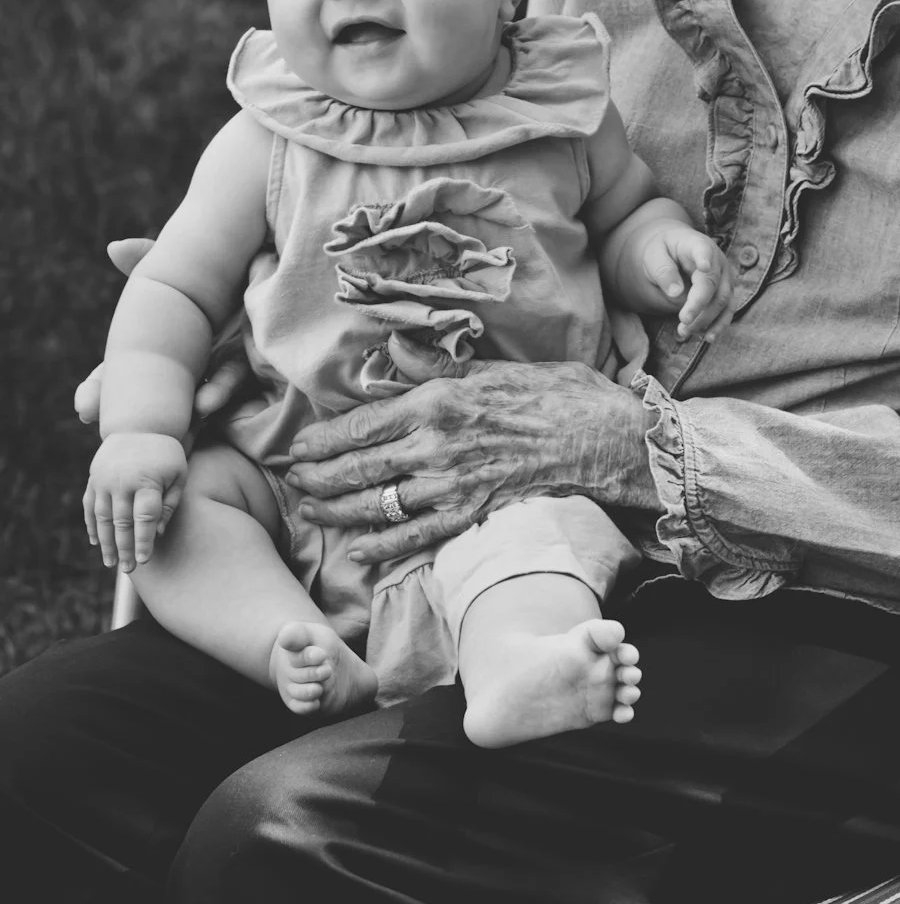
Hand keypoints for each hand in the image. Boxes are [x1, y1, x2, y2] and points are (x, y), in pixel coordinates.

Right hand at [74, 237, 253, 426]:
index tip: (83, 407)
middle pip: (155, 391)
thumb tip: (114, 247)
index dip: (102, 388)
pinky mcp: (254, 379)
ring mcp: (220, 372)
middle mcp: (190, 360)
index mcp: (168, 339)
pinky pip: (232, 391)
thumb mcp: (187, 270)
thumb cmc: (232, 269)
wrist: (288, 280)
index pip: (126, 369)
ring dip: (182, 405)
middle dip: (132, 411)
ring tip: (179, 407)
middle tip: (106, 429)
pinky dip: (218, 394)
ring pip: (192, 395)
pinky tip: (209, 402)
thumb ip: (153, 261)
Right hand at [84, 431, 187, 572]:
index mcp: (147, 480)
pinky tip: (97, 543)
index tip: (145, 560)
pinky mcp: (94, 479)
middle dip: (125, 549)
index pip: (144, 518)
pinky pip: (89, 506)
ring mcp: (104, 480)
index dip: (144, 540)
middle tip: (129, 569)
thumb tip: (159, 533)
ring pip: (102, 518)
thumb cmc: (166, 453)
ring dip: (106, 543)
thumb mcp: (179, 473)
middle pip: (122, 522)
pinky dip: (91, 526)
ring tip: (111, 563)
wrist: (139, 424)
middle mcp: (122, 482)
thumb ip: (170, 503)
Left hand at [286, 360, 655, 564]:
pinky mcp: (473, 514)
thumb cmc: (552, 394)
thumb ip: (438, 366)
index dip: (322, 440)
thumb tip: (397, 352)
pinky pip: (417, 536)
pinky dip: (384, 546)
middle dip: (317, 477)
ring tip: (314, 510)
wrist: (602, 437)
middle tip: (293, 481)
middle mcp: (436, 446)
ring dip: (338, 511)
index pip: (361, 425)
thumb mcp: (491, 367)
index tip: (299, 447)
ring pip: (378, 505)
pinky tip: (359, 550)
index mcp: (436, 401)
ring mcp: (453, 485)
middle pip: (358, 469)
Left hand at [637, 223, 734, 340]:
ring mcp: (725, 277)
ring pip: (723, 301)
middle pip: (713, 285)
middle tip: (682, 322)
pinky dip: (719, 325)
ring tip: (685, 332)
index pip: (703, 251)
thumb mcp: (654, 256)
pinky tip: (708, 338)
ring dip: (706, 320)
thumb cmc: (662, 252)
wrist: (673, 252)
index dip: (704, 259)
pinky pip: (727, 311)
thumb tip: (675, 293)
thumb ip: (663, 270)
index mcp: (697, 245)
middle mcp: (717, 261)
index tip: (703, 266)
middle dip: (699, 306)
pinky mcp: (726, 293)